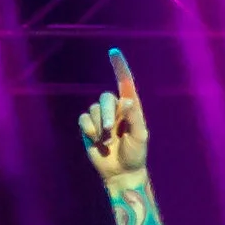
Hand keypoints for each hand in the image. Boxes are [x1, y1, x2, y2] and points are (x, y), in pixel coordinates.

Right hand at [77, 46, 151, 187]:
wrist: (121, 172)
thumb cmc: (135, 154)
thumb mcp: (140, 135)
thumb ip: (134, 117)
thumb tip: (126, 99)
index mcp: (131, 108)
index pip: (125, 84)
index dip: (119, 67)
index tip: (113, 52)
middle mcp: (115, 110)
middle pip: (105, 98)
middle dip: (106, 113)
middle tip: (110, 130)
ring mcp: (101, 118)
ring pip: (93, 109)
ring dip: (99, 126)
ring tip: (106, 141)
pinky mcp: (89, 128)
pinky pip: (83, 119)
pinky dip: (89, 129)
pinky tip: (96, 141)